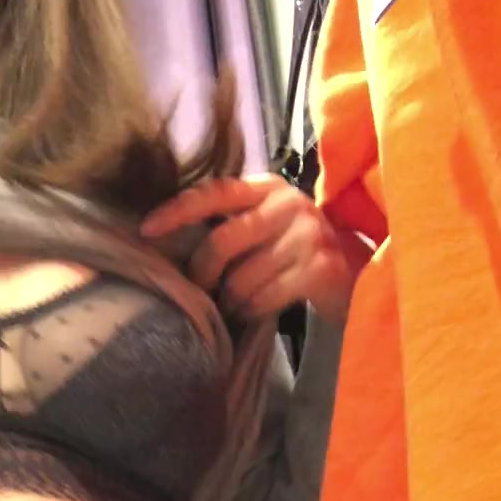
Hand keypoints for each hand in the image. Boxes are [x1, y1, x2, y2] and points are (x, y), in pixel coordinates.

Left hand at [141, 174, 370, 325]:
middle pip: (222, 242)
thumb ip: (233, 223)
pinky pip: (264, 298)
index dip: (178, 210)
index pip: (214, 191)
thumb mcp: (268, 225)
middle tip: (199, 293)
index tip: (146, 229)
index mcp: (268, 187)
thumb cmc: (297, 252)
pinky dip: (250, 312)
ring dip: (229, 301)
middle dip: (202, 275)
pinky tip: (251, 314)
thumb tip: (172, 244)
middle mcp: (288, 203)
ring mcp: (307, 234)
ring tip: (231, 307)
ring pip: (241, 278)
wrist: (355, 272)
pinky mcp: (319, 268)